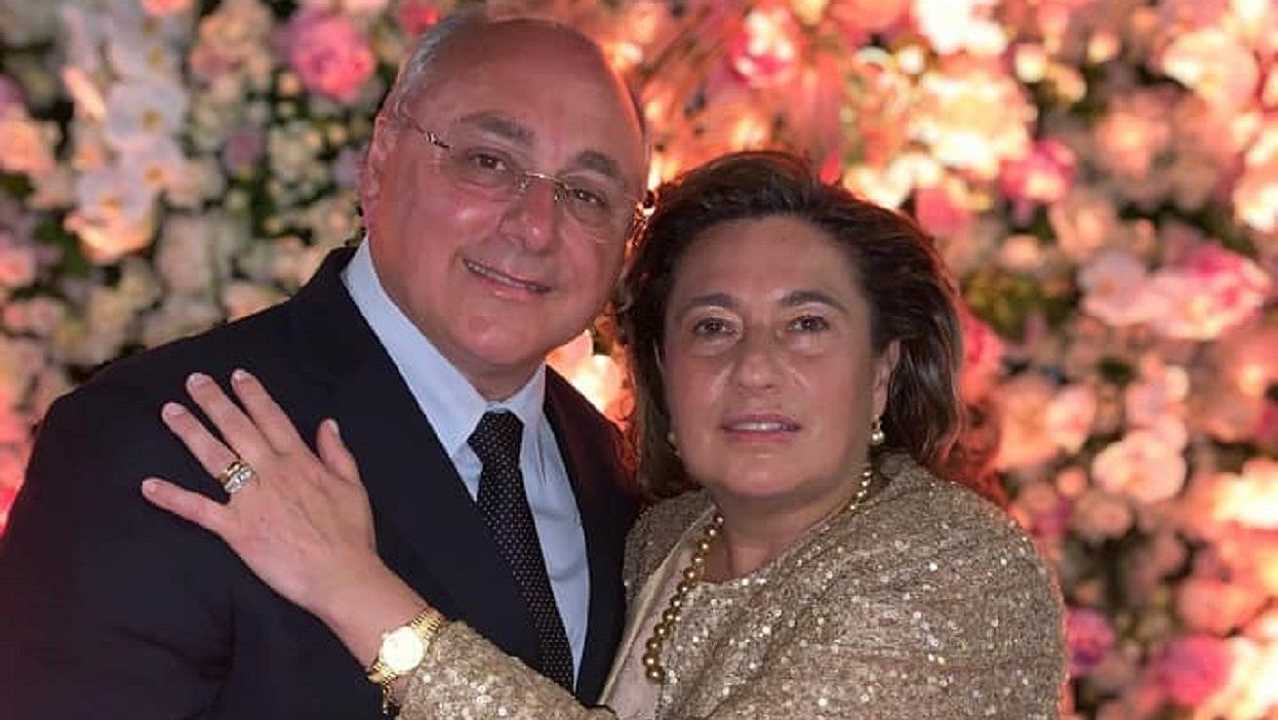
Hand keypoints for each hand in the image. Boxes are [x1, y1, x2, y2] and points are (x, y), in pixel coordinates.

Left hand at [141, 369, 385, 620]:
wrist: (342, 576)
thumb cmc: (351, 535)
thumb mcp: (353, 487)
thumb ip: (337, 453)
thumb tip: (327, 423)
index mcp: (301, 462)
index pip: (272, 419)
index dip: (253, 396)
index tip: (237, 376)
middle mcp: (273, 473)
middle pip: (238, 429)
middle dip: (215, 402)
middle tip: (193, 380)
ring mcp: (252, 500)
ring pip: (216, 458)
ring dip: (191, 432)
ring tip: (171, 411)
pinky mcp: (237, 530)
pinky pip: (200, 510)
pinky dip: (173, 498)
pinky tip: (149, 485)